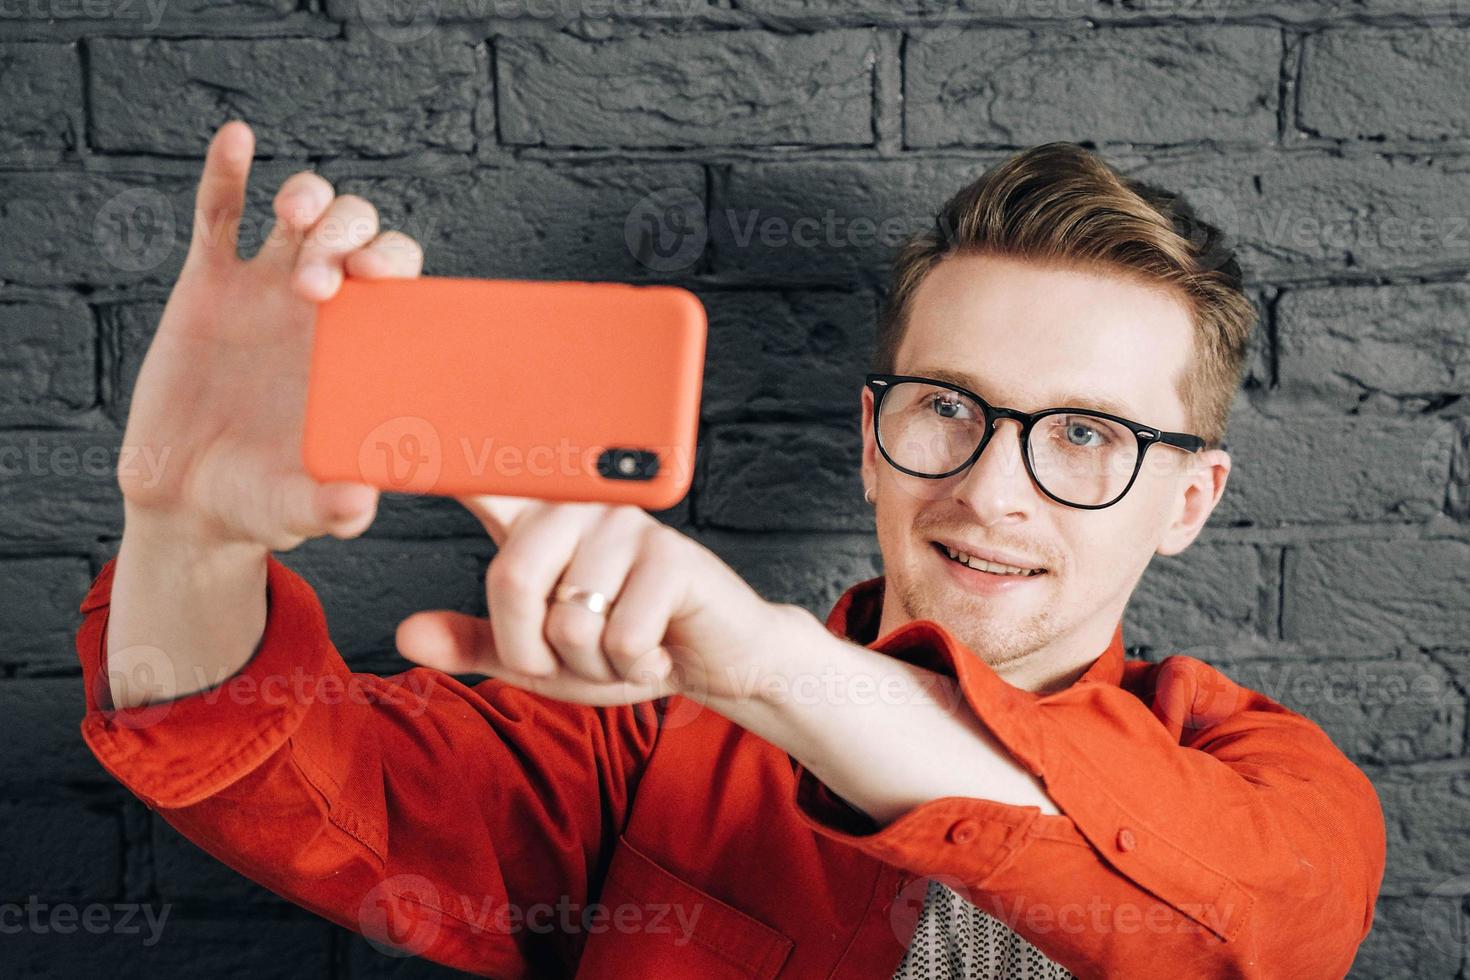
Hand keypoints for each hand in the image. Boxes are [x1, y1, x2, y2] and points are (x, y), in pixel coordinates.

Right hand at [116, 119, 424, 549]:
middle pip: (358, 234)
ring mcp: (265, 290)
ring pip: (301, 214)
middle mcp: (324, 309)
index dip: (395, 263)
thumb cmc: (262, 501)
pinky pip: (218, 216)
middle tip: (320, 280)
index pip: (400, 282)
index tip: (377, 278)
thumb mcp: (299, 510)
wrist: (190, 500)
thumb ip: (333, 508)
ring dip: (307, 198)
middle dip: (349, 235)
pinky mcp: (208, 286)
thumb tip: (362, 502)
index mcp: (364, 346)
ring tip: (292, 217)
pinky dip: (226, 174)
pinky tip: (236, 140)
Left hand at [393, 495, 801, 706]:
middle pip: (511, 580)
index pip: (479, 480)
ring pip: (568, 621)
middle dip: (536, 651)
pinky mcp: (671, 555)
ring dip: (595, 665)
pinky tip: (658, 647)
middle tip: (579, 655)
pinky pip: (619, 635)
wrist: (715, 659)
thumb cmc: (624, 646)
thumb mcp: (540, 657)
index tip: (389, 423)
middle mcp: (577, 511)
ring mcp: (625, 526)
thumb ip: (477, 645)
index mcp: (536, 524)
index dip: (434, 455)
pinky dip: (634, 665)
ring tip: (626, 645)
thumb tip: (404, 634)